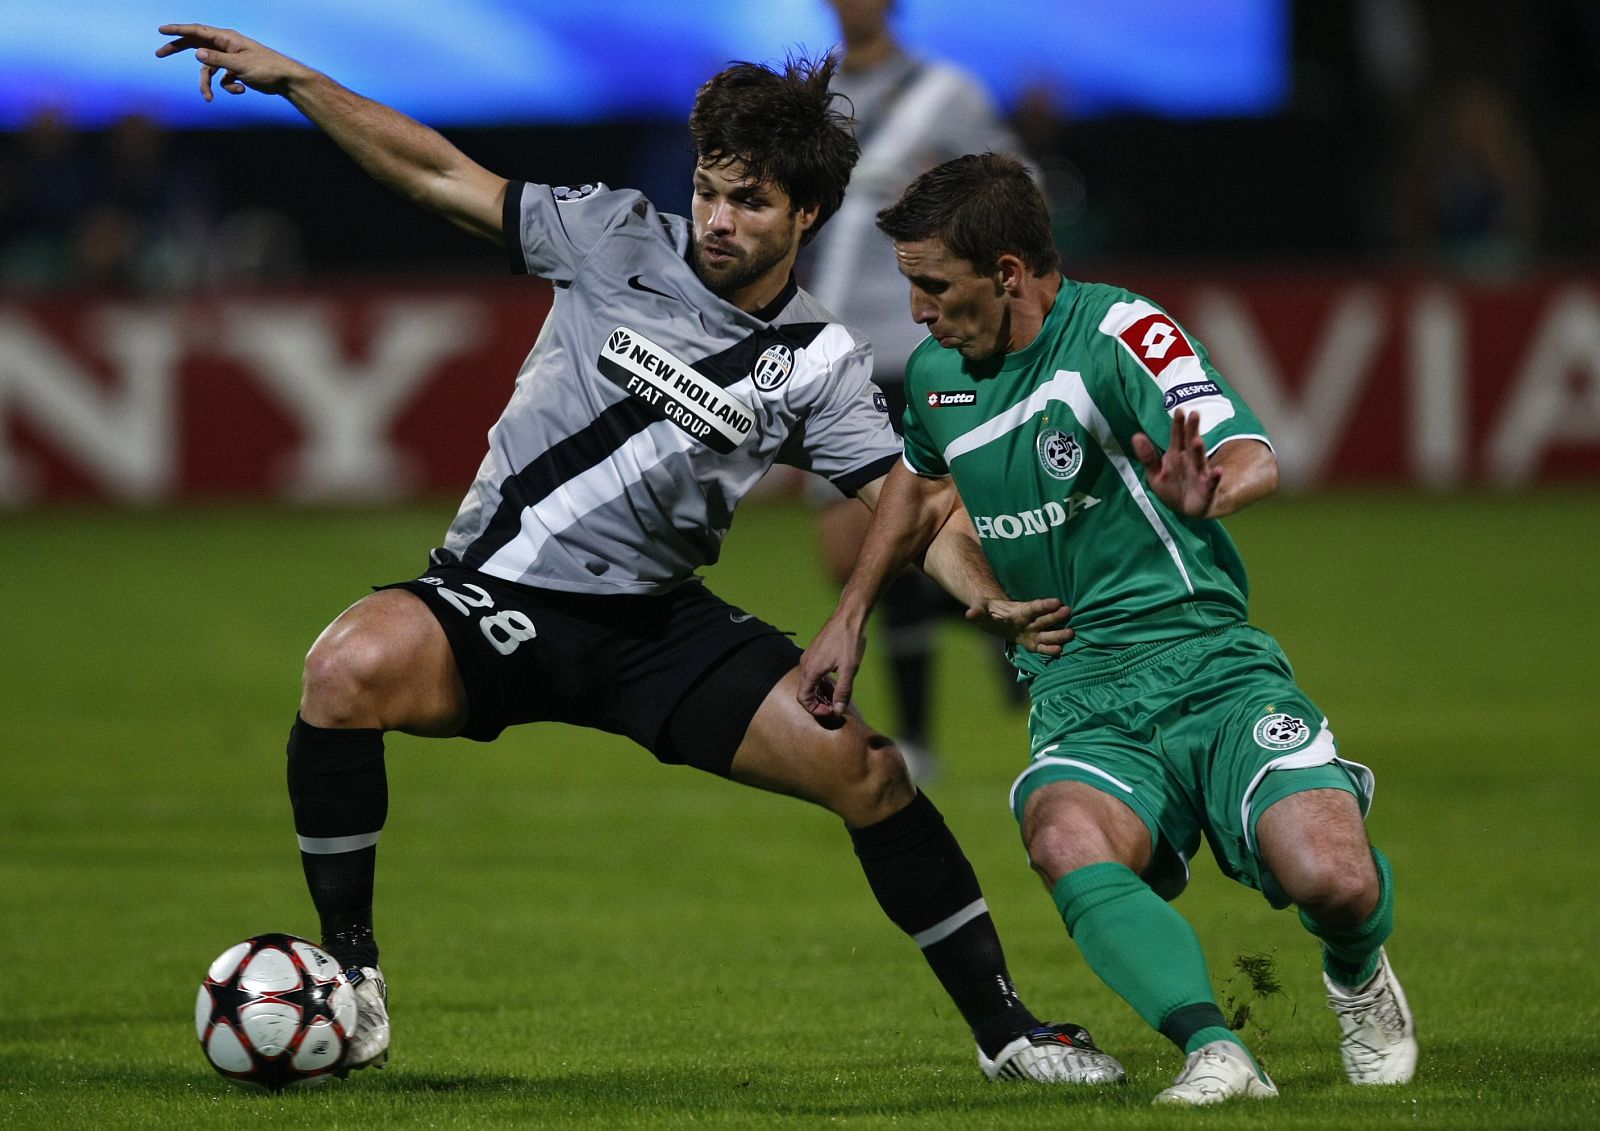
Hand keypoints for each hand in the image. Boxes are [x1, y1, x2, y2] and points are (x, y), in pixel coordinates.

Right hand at [155, 24, 310, 100]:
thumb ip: (217, 59)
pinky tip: (240, 89)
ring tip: (208, 98)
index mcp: (226, 38)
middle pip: (195, 45)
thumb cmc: (266, 67)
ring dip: (207, 84)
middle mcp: (225, 45)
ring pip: (208, 70)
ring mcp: (230, 59)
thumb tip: (196, 53)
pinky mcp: (236, 71)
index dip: (177, 30)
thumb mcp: (239, 64)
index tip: (161, 30)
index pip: (197, 31)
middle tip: (159, 53)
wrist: (285, 80)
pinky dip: (228, 87)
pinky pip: (222, 79)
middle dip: (178, 49)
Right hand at [796, 615, 866, 727]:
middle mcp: (805, 664)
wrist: (849, 616)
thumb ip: (843, 691)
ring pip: (810, 683)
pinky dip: (822, 683)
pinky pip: (814, 674)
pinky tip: (836, 683)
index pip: (803, 698)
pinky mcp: (815, 653)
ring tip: (839, 697)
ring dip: (822, 693)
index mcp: (811, 670)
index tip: (832, 712)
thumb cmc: (849, 640)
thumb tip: (838, 711)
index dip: (816, 710)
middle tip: (837, 708)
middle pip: (806, 692)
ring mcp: (809, 657)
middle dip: (820, 703)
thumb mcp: (849, 669)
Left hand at [966, 596, 1072, 654]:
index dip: (1044, 605)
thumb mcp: (980, 609)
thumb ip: (977, 611)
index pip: (1034, 607)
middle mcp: (1030, 621)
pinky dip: (1050, 649)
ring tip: (1072, 634)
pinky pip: (1042, 647)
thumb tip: (969, 614)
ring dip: (1058, 634)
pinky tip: (1060, 651)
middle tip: (1068, 612)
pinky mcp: (1032, 642)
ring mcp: (1033, 632)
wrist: (995, 618)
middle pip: (1044, 619)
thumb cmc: (988, 611)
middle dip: (1055, 617)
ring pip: (1047, 633)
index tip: (1057, 601)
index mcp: (1020, 611)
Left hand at [1131, 409, 1220, 516]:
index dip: (1178, 424)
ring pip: (1200, 460)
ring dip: (1199, 451)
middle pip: (1190, 443)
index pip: (1177, 436)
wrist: (1186, 509)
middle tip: (1194, 414)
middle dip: (1192, 430)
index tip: (1179, 410)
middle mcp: (1189, 461)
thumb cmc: (1172, 487)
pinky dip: (1215, 478)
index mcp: (1176, 455)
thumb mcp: (1156, 473)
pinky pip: (1211, 483)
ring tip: (1198, 440)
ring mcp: (1200, 474)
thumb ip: (1147, 456)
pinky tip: (1218, 471)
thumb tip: (1136, 435)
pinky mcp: (1207, 489)